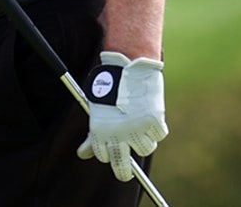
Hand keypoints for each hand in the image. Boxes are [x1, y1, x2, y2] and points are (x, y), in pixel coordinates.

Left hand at [77, 51, 167, 180]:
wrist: (128, 65)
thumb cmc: (110, 88)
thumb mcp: (97, 111)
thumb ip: (92, 137)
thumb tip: (81, 155)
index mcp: (101, 130)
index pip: (105, 156)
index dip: (109, 154)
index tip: (113, 151)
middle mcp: (119, 133)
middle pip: (122, 166)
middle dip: (123, 173)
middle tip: (124, 174)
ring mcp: (138, 128)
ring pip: (146, 148)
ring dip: (144, 140)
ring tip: (140, 125)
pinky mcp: (154, 120)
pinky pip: (159, 134)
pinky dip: (157, 127)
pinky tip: (150, 114)